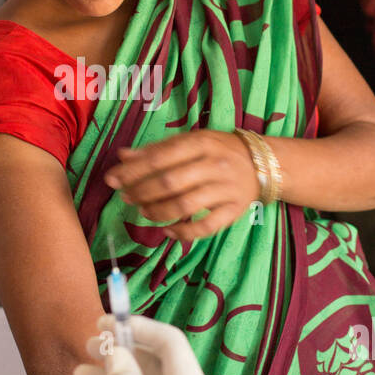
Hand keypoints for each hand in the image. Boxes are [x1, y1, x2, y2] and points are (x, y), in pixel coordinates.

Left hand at [103, 130, 258, 242]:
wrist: (262, 164)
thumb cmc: (218, 150)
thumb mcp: (191, 141)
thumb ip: (157, 150)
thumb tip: (123, 156)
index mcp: (201, 143)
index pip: (160, 157)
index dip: (132, 170)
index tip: (112, 179)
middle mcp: (214, 165)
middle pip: (170, 183)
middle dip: (141, 192)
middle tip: (126, 198)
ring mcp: (225, 189)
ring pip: (185, 206)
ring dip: (157, 212)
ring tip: (143, 212)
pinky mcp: (234, 211)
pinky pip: (206, 227)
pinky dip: (183, 233)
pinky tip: (168, 231)